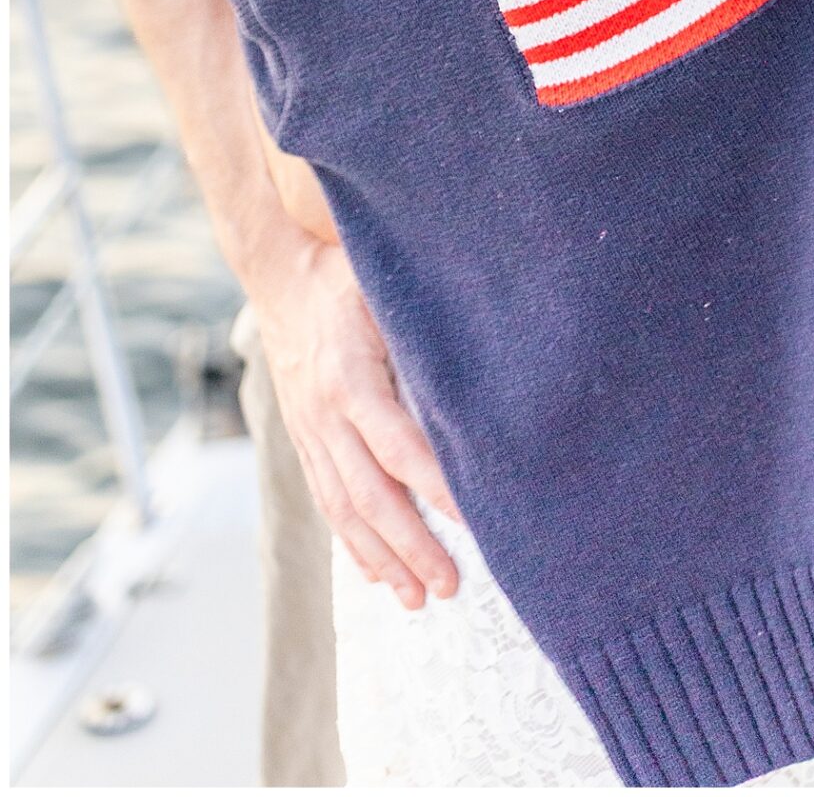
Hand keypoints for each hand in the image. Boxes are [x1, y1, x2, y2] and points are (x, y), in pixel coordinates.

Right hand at [249, 232, 461, 609]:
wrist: (276, 272)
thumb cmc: (342, 273)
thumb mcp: (382, 285)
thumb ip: (420, 324)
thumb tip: (479, 355)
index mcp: (351, 379)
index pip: (399, 448)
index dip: (437, 488)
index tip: (474, 520)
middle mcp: (326, 416)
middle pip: (372, 496)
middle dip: (412, 546)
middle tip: (450, 586)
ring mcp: (310, 432)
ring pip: (345, 510)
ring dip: (382, 558)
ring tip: (416, 598)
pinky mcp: (303, 437)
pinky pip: (326, 498)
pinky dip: (350, 540)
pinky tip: (372, 570)